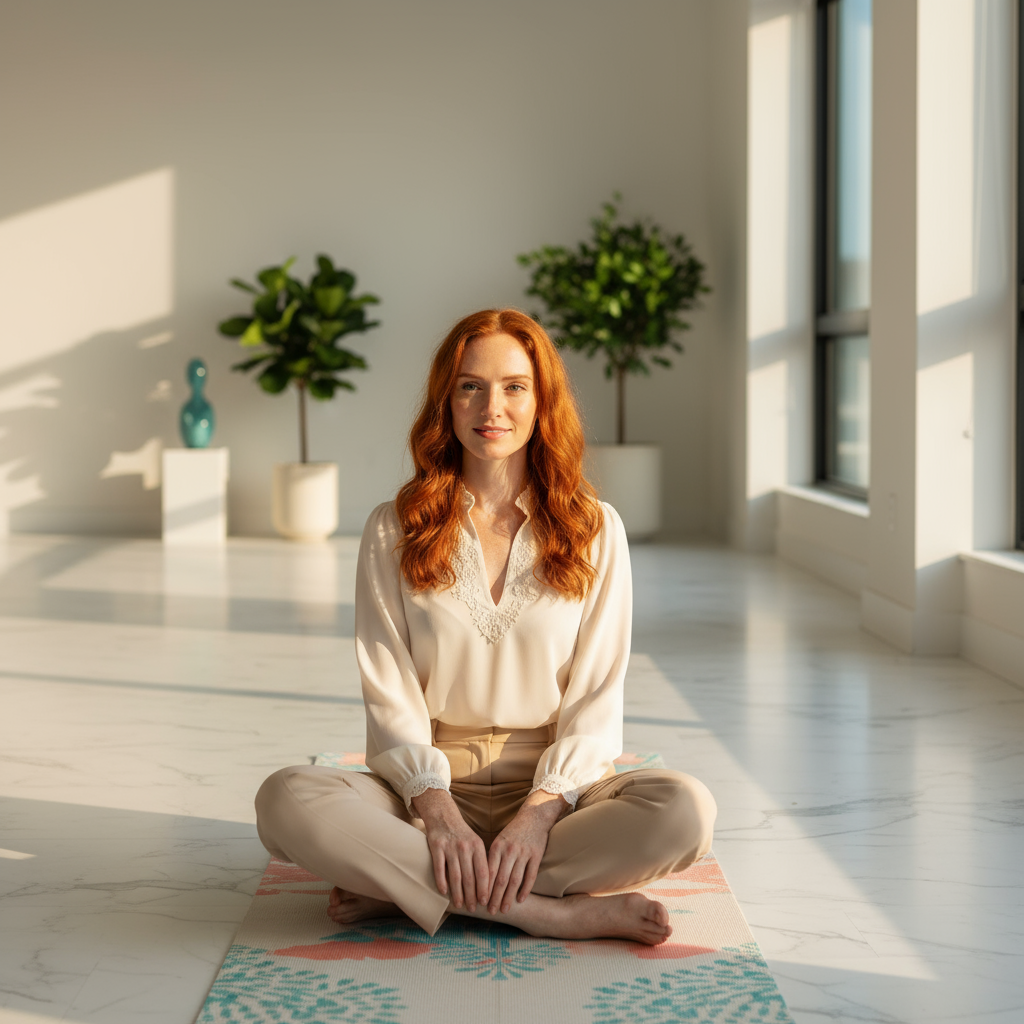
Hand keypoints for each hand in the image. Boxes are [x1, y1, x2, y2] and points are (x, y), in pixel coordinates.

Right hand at [412, 787, 489, 911]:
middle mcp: (465, 847)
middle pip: (469, 877)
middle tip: (472, 909)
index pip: (483, 872)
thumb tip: (489, 887)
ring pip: (455, 875)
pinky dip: (441, 882)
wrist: (444, 816)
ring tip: (459, 905)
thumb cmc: (462, 834)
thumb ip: (481, 861)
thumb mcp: (475, 843)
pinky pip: (439, 868)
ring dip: (457, 893)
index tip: (485, 902)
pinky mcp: (436, 847)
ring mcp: (450, 847)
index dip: (484, 889)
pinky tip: (444, 892)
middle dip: (471, 896)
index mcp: (478, 846)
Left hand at [486, 790, 568, 913]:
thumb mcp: (499, 842)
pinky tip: (520, 900)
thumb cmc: (513, 832)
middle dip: (495, 897)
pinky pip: (530, 876)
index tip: (479, 903)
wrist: (534, 817)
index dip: (484, 889)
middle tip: (490, 912)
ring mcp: (524, 853)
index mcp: (497, 847)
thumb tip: (478, 880)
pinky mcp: (536, 855)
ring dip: (509, 897)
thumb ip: (492, 859)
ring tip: (504, 910)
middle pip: (501, 879)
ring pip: (515, 880)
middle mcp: (509, 850)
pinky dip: (525, 889)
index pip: (488, 872)